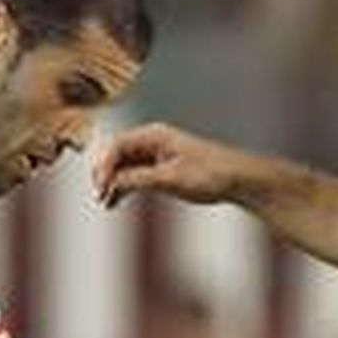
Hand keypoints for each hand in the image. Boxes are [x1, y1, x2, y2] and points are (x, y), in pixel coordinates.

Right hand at [93, 124, 244, 208]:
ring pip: (125, 166)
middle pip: (117, 154)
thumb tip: (113, 183)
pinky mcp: (163, 168)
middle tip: (100, 196)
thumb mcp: (171, 178)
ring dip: (113, 183)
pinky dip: (125, 187)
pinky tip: (116, 201)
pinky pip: (136, 174)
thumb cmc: (209, 173)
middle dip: (105, 174)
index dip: (105, 166)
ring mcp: (157, 154)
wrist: (238, 179)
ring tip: (106, 203)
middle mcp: (153, 140)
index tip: (102, 188)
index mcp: (155, 135)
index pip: (117, 145)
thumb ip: (139, 179)